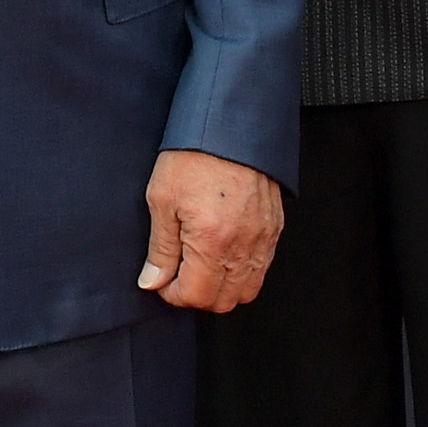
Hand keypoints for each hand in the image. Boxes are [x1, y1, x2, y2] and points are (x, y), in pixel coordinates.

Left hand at [139, 149, 284, 311]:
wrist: (230, 125)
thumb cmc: (195, 155)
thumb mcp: (162, 200)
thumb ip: (160, 249)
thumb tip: (153, 281)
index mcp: (212, 241)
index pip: (196, 296)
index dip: (173, 294)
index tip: (163, 280)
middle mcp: (242, 245)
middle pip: (223, 301)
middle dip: (197, 295)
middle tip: (179, 274)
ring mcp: (263, 238)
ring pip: (246, 291)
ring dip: (221, 288)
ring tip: (201, 265)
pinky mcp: (274, 228)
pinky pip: (262, 268)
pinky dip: (242, 273)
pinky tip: (223, 253)